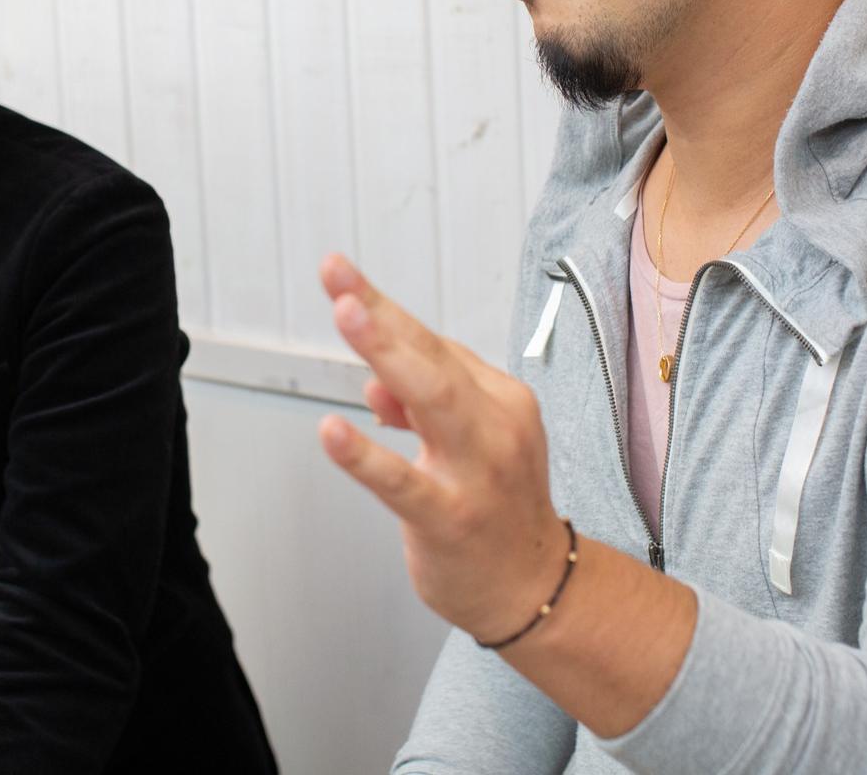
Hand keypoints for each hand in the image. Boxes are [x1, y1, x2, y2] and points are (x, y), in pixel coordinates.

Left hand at [314, 253, 567, 642]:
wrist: (534, 590)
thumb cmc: (495, 507)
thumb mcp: (468, 444)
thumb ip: (423, 406)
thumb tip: (374, 381)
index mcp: (502, 398)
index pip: (434, 345)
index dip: (385, 310)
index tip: (341, 276)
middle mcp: (496, 426)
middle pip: (435, 358)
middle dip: (384, 314)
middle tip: (339, 281)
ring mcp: (477, 472)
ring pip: (433, 400)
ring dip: (387, 353)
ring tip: (346, 314)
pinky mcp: (451, 518)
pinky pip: (403, 483)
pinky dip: (366, 455)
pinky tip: (332, 432)